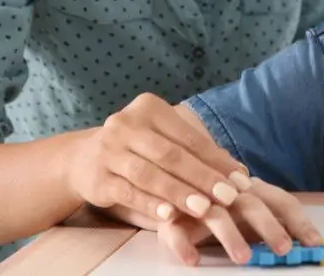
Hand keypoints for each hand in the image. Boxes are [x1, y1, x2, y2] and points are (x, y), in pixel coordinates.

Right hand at [66, 92, 251, 222]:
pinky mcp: (98, 178)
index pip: (188, 136)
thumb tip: (239, 173)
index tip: (241, 180)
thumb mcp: (163, 140)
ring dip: (179, 192)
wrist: (83, 159)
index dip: (216, 159)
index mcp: (149, 108)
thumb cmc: (136, 150)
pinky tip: (169, 215)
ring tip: (204, 208)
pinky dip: (150, 204)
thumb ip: (196, 154)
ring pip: (149, 174)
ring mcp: (109, 150)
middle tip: (228, 197)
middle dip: (203, 177)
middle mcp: (126, 124)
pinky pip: (128, 192)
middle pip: (171, 154)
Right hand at [157, 178, 322, 265]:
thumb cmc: (219, 204)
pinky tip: (193, 260)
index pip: (280, 201)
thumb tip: (310, 244)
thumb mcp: (248, 213)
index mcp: (252, 189)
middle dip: (269, 226)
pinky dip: (183, 245)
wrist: (170, 186)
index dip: (299, 222)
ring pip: (216, 215)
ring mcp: (198, 200)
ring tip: (243, 259)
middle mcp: (228, 190)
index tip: (315, 244)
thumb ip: (273, 223)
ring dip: (230, 236)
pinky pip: (175, 230)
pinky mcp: (170, 216)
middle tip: (284, 249)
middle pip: (251, 204)